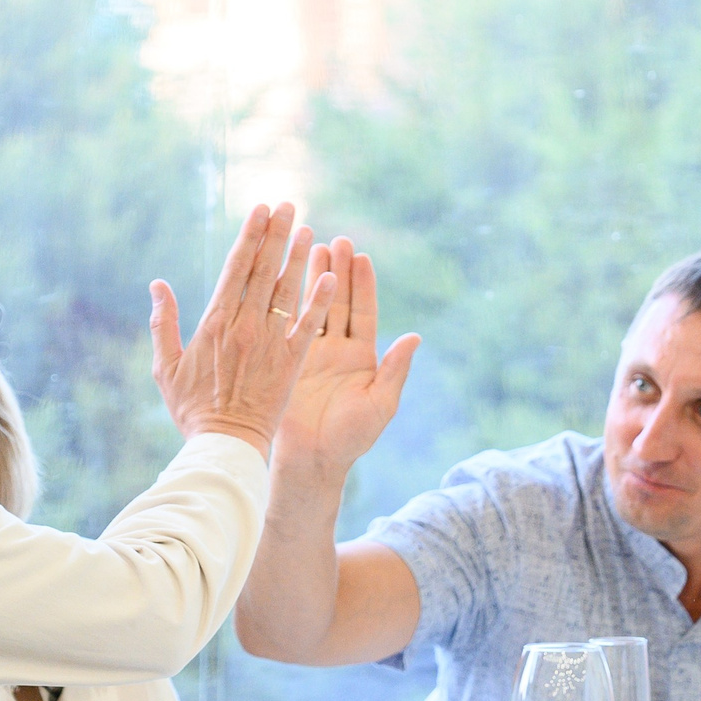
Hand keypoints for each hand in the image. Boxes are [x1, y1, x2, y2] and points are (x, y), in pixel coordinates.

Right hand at [150, 204, 333, 456]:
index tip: (260, 210)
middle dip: (276, 234)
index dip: (249, 236)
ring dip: (298, 258)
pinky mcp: (291, 364)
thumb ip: (163, 323)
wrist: (223, 446)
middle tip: (288, 205)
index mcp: (215, 323)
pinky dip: (318, 303)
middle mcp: (246, 326)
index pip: (236, 269)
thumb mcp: (166, 367)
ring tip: (308, 228)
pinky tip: (330, 279)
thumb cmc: (191, 410)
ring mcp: (271, 344)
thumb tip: (157, 285)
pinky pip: (308, 328)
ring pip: (287, 291)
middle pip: (263, 270)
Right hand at [272, 237, 420, 483]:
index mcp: (363, 359)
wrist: (310, 461)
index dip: (364, 286)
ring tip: (313, 244)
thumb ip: (396, 370)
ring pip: (314, 308)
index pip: (364, 313)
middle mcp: (338, 351)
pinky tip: (285, 276)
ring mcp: (312, 354)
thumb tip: (415, 337)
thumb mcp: (380, 404)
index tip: (363, 257)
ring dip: (314, 278)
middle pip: (339, 302)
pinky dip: (290, 301)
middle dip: (339, 271)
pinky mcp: (289, 361)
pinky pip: (291, 326)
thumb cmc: (350, 438)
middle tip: (338, 239)